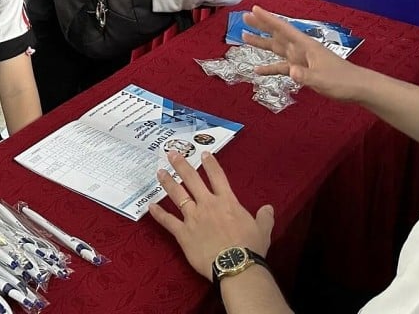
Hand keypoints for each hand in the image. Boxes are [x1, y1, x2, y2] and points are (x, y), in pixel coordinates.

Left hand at [148, 151, 273, 280]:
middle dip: (181, 164)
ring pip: (177, 195)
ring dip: (168, 182)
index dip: (210, 163)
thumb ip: (264, 217)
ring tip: (159, 172)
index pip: (217, 176)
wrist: (235, 265)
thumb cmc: (250, 247)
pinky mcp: (183, 233)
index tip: (203, 153)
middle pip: (192, 180)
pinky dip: (158, 214)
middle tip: (171, 153)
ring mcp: (193, 218)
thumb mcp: (263, 230)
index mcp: (227, 201)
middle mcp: (208, 205)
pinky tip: (150, 207)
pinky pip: (168, 222)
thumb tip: (268, 208)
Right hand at [242, 6, 371, 101]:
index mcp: (306, 45)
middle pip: (277, 34)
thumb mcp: (322, 78)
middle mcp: (301, 49)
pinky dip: (270, 68)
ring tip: (244, 37)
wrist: (356, 87)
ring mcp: (301, 59)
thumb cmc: (342, 80)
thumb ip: (305, 75)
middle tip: (244, 17)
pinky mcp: (302, 70)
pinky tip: (258, 70)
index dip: (268, 19)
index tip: (254, 9)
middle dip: (261, 26)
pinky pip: (282, 67)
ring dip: (261, 43)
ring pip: (277, 48)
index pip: (284, 29)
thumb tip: (291, 71)